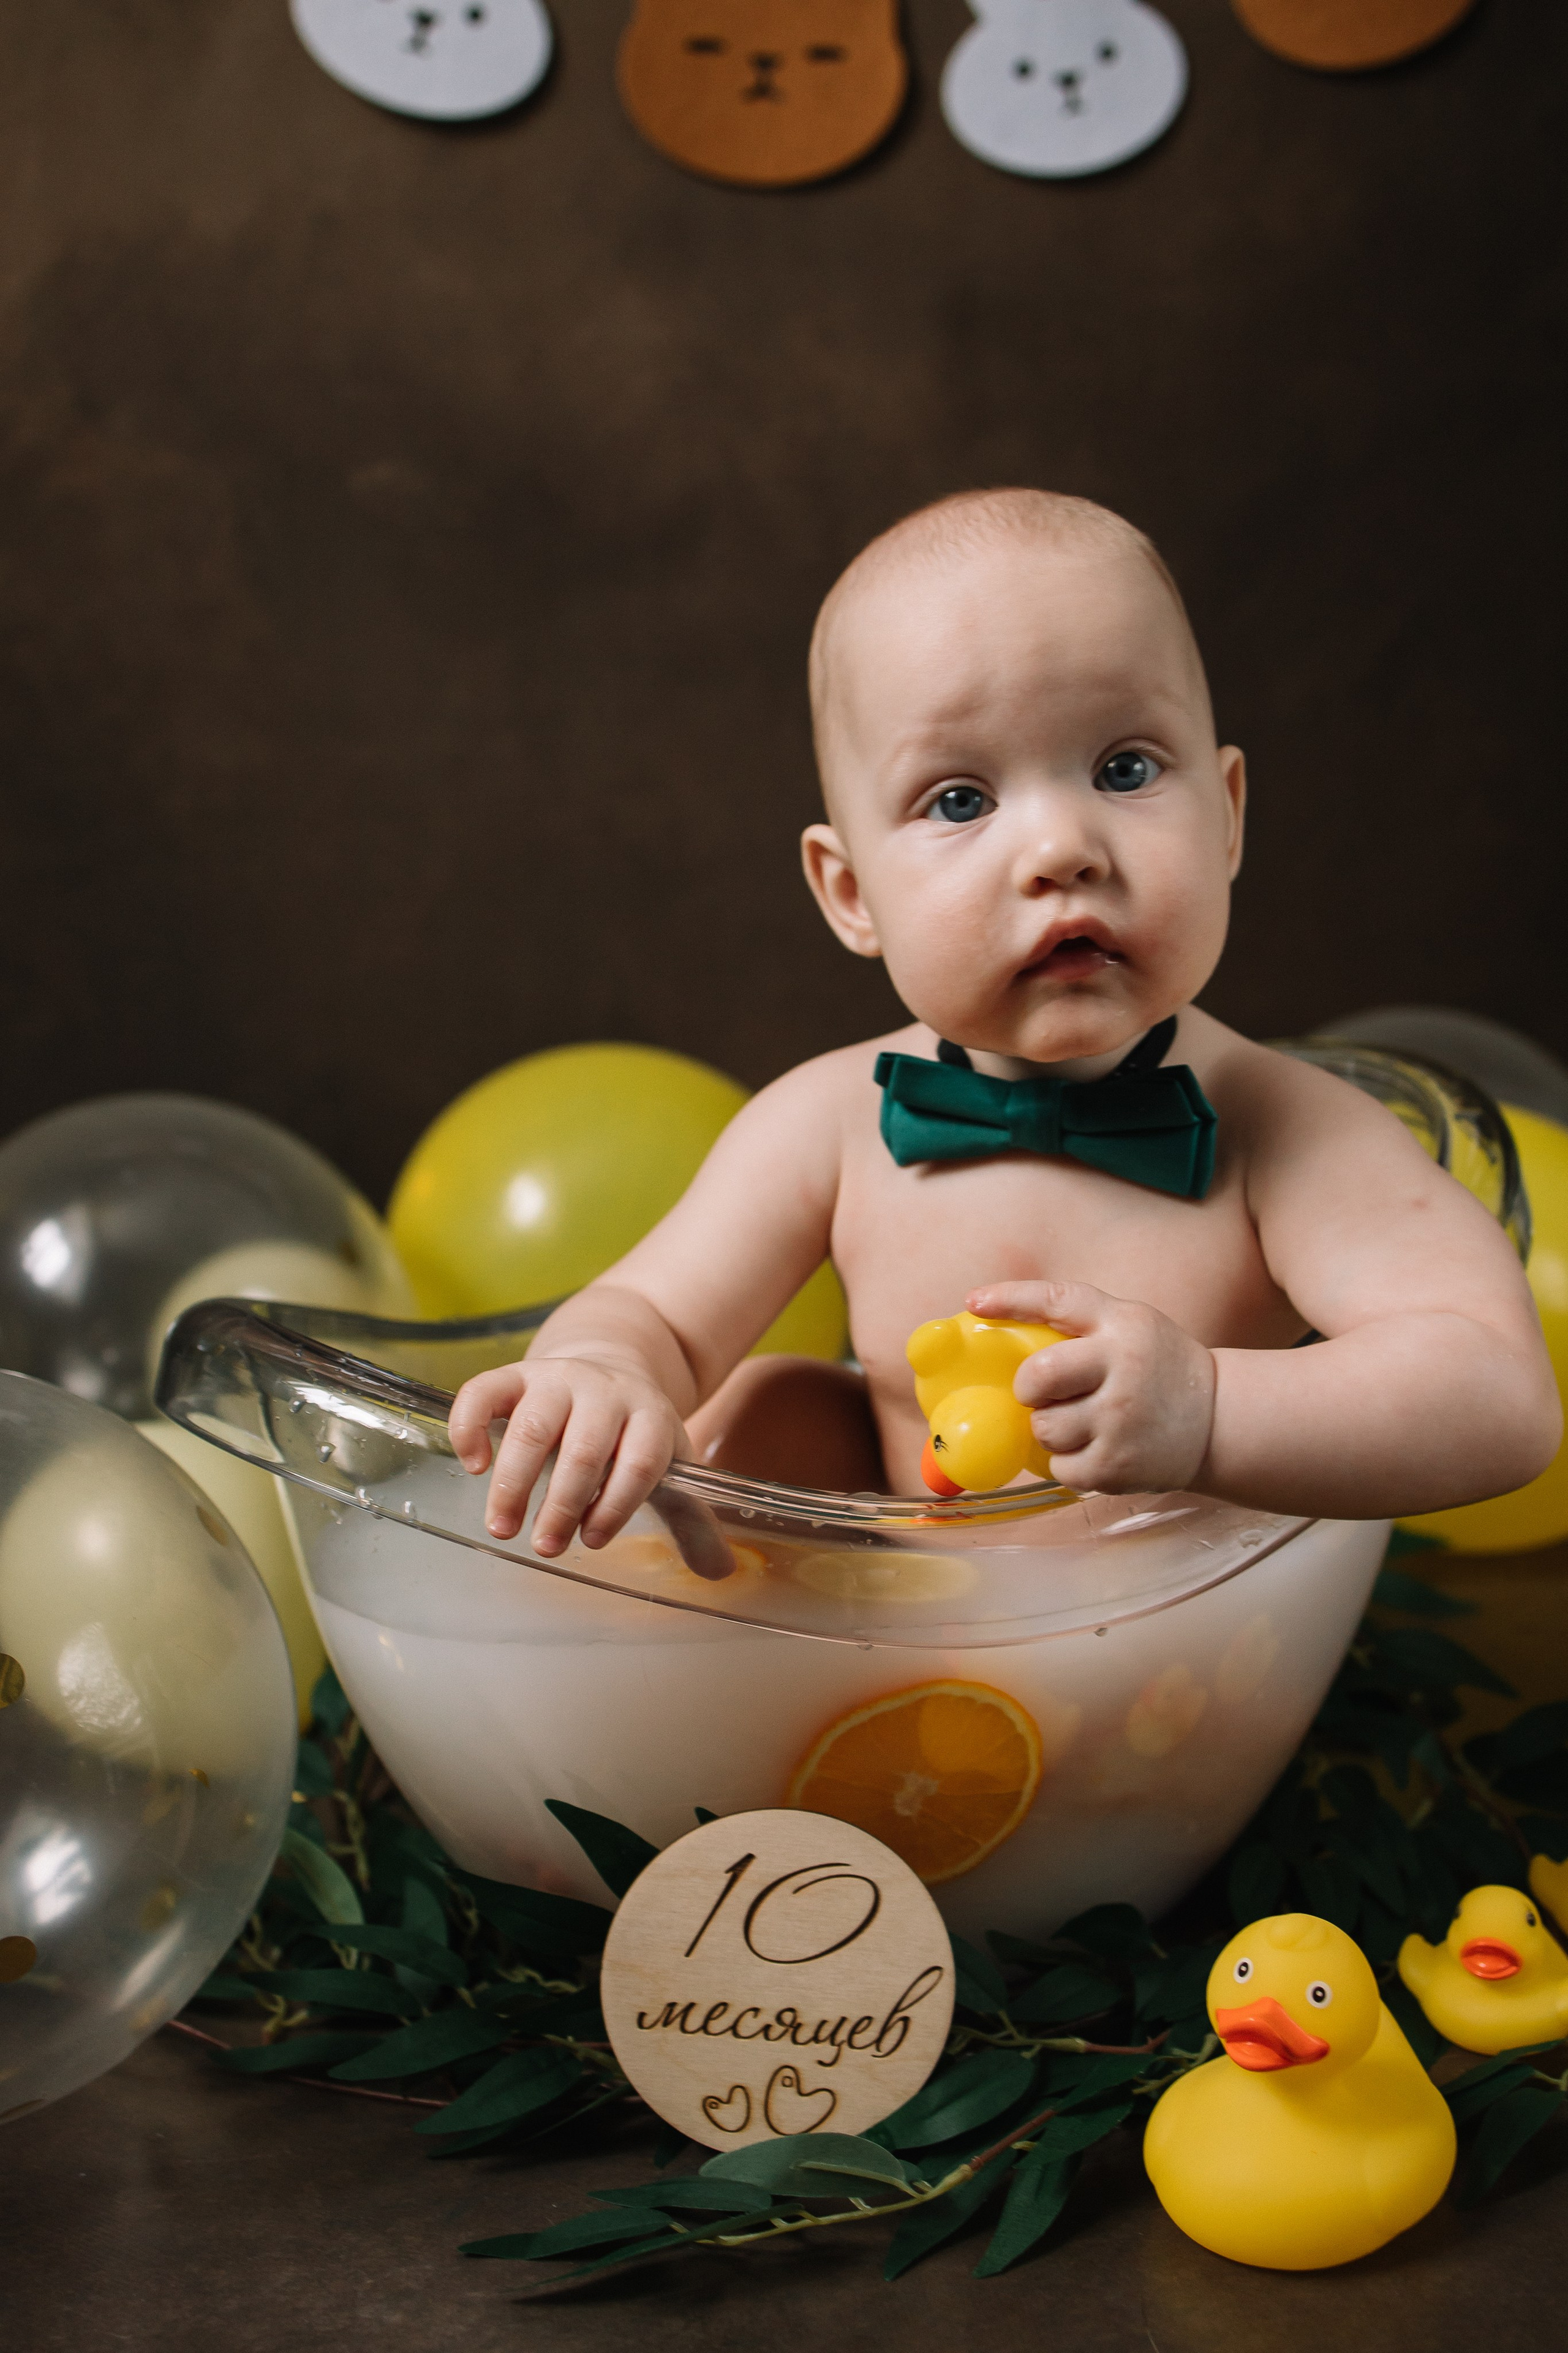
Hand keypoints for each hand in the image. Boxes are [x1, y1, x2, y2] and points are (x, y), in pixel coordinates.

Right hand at [447, 1354, 687, 1556]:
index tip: (594, 1540)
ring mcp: (558, 1378)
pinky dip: (471, 1426)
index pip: (641, 1459)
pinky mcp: (516, 1373)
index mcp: (650, 1416)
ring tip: (503, 1528)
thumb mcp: (669, 1464)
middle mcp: (606, 1392)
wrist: (611, 1364)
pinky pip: (485, 1391)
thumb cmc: (635, 1435)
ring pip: (533, 1425)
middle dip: (563, 1503)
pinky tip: (473, 1466)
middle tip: (545, 1547)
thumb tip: (719, 1573)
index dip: (619, 1502)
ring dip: (514, 1481)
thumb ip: (691, 1519)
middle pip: (585, 1447)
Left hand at [966, 1280, 1215, 1495]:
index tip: (975, 1302)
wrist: (1219, 1421)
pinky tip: (1096, 1449)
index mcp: (1122, 1324)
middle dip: (1028, 1388)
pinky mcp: (1117, 1464)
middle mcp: (1122, 1367)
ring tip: (1082, 1423)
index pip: (1057, 1301)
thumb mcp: (1131, 1326)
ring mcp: (1120, 1419)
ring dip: (1049, 1428)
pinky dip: (1067, 1462)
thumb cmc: (1158, 1368)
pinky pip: (1060, 1467)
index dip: (1010, 1299)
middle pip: (1037, 1376)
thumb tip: (994, 1322)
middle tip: (1041, 1393)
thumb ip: (1079, 1325)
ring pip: (1044, 1427)